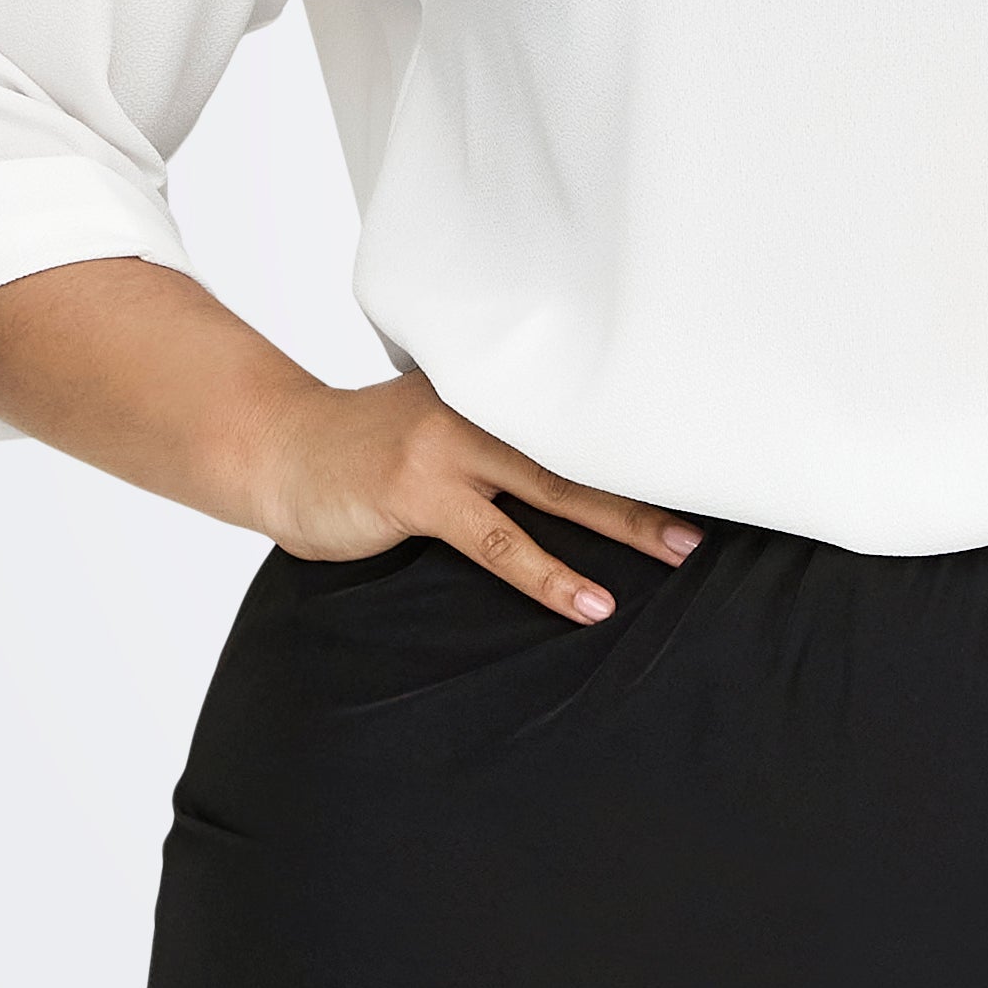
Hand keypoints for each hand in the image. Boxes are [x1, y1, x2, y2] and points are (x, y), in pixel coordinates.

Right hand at [251, 369, 703, 623]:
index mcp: (486, 385)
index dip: (637, 436)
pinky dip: (550, 576)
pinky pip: (500, 542)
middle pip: (582, 443)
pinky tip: (589, 603)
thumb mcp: (434, 423)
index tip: (698, 455)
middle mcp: (474, 404)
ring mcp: (445, 447)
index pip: (576, 409)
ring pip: (554, 488)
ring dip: (622, 523)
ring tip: (676, 552)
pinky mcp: (418, 493)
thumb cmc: (357, 449)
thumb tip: (567, 466)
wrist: (274, 450)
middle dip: (651, 476)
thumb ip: (493, 435)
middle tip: (713, 504)